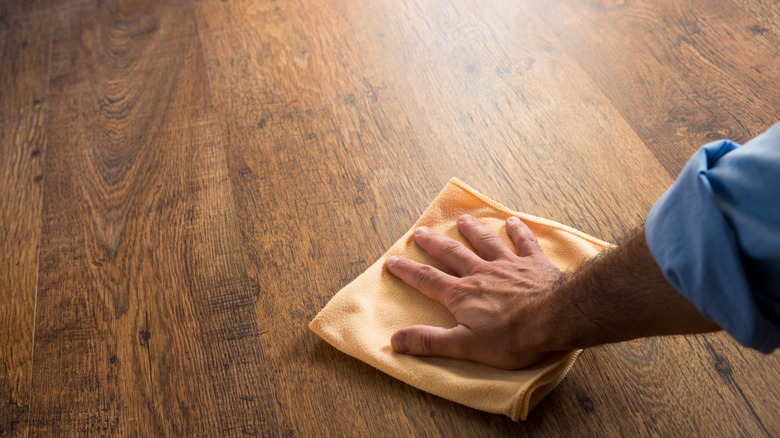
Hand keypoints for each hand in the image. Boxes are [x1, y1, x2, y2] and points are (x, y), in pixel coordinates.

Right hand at [385, 214, 565, 369]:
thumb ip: (430, 341)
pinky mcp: (535, 264)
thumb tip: (395, 340)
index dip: (408, 270)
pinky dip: (518, 231)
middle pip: (452, 254)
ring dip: (473, 230)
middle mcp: (481, 273)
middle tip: (420, 232)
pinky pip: (524, 243)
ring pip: (486, 242)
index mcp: (462, 294)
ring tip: (463, 220)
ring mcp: (509, 265)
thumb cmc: (511, 337)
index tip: (393, 260)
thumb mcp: (465, 346)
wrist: (556, 318)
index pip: (427, 280)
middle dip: (434, 244)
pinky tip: (512, 221)